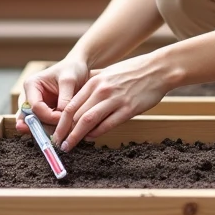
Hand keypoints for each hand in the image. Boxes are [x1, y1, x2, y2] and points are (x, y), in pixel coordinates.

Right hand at [15, 57, 90, 134]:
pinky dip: (50, 129)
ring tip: (55, 139)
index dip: (48, 116)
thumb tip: (62, 117)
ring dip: (45, 131)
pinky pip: (44, 124)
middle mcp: (30, 96)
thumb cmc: (72, 70)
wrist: (78, 68)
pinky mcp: (43, 111)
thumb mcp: (69, 81)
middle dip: (42, 128)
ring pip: (35, 123)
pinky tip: (59, 135)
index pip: (35, 107)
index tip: (63, 119)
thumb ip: (65, 99)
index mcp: (31, 85)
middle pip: (30, 118)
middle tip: (53, 138)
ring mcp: (35, 105)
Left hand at [53, 53, 172, 151]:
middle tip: (57, 143)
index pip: (70, 105)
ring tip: (68, 146)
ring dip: (75, 136)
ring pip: (87, 121)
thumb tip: (81, 102)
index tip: (56, 132)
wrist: (158, 69)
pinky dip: (96, 134)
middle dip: (64, 131)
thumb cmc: (134, 72)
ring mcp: (114, 100)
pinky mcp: (128, 109)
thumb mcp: (109, 74)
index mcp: (95, 82)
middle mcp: (101, 90)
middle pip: (75, 114)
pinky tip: (91, 139)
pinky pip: (107, 124)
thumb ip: (94, 86)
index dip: (60, 121)